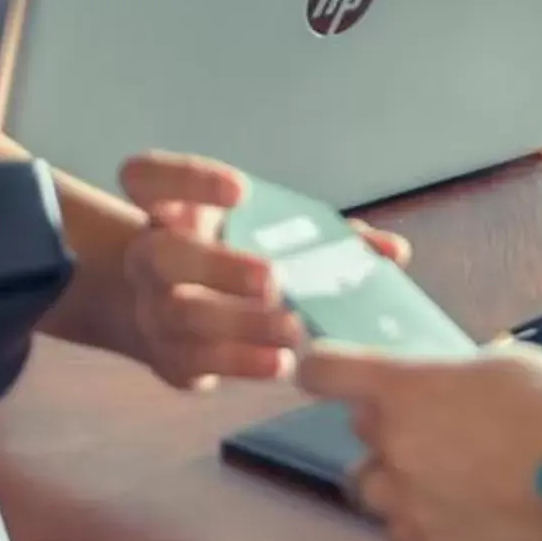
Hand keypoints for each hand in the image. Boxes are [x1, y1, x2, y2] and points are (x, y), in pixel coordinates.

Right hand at [116, 151, 409, 390]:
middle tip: (272, 279)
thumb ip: (326, 237)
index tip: (242, 189)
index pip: (149, 177)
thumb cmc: (237, 259)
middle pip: (164, 254)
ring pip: (184, 315)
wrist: (176, 314)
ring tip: (293, 327)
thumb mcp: (266, 234)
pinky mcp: (169, 357)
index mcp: (171, 208)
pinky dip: (240, 362)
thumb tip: (392, 251)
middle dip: (218, 266)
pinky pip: (196, 362)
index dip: (191, 180)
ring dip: (240, 322)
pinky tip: (280, 361)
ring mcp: (153, 309)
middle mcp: (151, 256)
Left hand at [297, 340, 541, 540]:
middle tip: (444, 420)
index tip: (335, 369)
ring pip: (370, 483)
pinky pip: (400, 527)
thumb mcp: (508, 362)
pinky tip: (460, 504)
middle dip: (391, 420)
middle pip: (360, 427)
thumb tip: (441, 383)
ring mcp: (409, 501)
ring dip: (395, 472)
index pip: (323, 372)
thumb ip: (454, 373)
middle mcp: (394, 445)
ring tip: (447, 469)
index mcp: (407, 388)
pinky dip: (418, 515)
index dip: (324, 367)